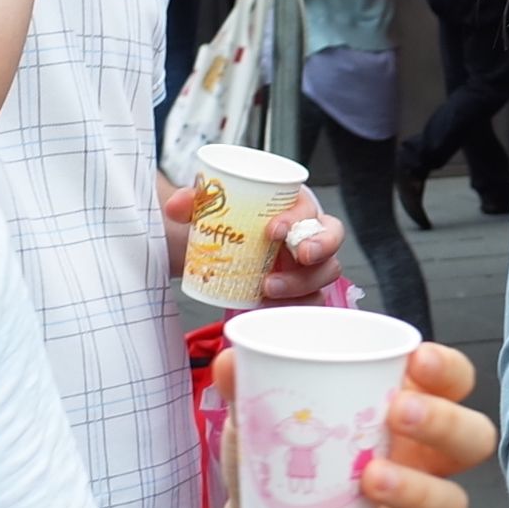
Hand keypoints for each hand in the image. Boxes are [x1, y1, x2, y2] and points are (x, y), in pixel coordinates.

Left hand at [162, 181, 345, 302]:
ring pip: (325, 273)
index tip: (272, 230)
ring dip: (302, 282)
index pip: (307, 208)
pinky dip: (295, 305)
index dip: (296, 219)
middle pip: (332, 238)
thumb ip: (196, 202)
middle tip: (298, 257)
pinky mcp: (303, 290)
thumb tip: (176, 206)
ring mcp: (310, 265)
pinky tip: (270, 306)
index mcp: (294, 207)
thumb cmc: (234, 223)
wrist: (230, 249)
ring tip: (268, 288)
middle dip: (320, 247)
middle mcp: (308, 234)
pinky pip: (312, 300)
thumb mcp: (216, 208)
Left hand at [207, 339, 493, 507]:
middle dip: (445, 422)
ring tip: (370, 478)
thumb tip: (228, 360)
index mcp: (403, 415)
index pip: (453, 383)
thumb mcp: (261, 426)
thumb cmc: (282, 470)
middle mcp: (423, 463)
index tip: (416, 359)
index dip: (448, 370)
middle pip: (473, 439)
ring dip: (416, 488)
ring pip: (450, 504)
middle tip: (397, 412)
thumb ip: (249, 392)